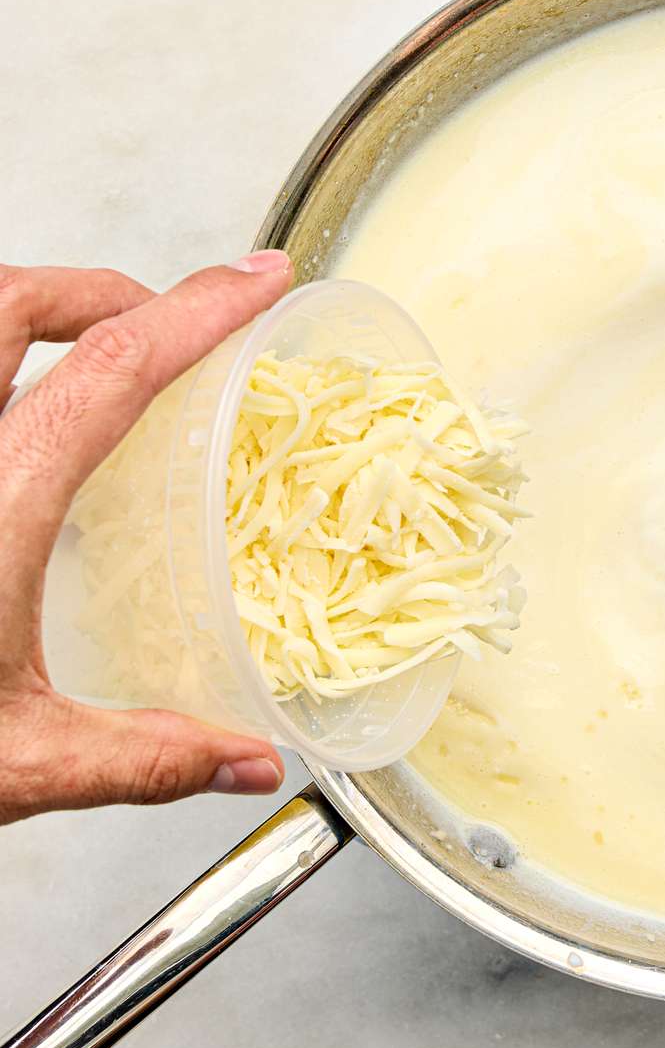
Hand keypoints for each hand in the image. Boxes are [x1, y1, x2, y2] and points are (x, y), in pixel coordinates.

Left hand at [0, 253, 294, 825]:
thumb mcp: (16, 762)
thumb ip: (145, 757)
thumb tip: (251, 764)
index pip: (112, 367)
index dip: (197, 310)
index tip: (258, 283)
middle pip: (15, 301)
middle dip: (106, 289)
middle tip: (170, 319)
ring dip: (33, 315)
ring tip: (93, 350)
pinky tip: (12, 422)